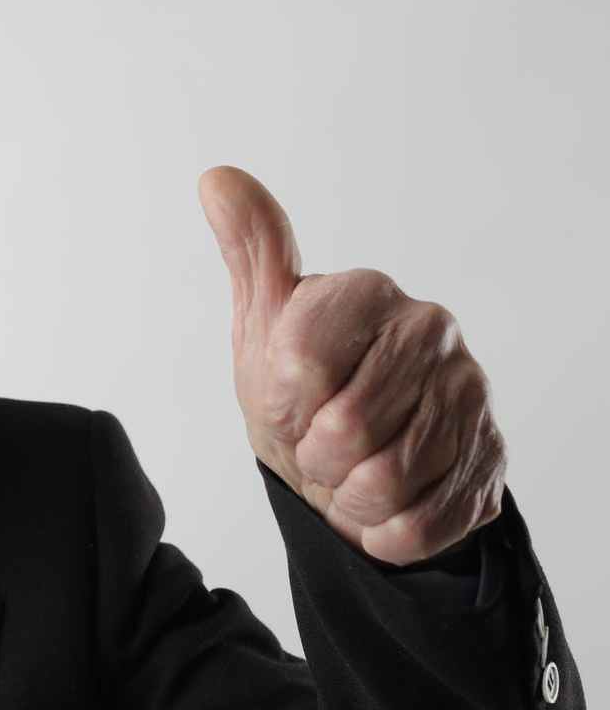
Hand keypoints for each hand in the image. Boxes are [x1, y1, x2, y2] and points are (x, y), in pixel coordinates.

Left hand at [197, 166, 505, 564]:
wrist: (356, 458)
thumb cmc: (305, 384)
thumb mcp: (265, 321)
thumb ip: (251, 252)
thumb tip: (217, 179)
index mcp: (369, 292)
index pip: (300, 364)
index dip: (280, 402)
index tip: (286, 400)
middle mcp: (431, 331)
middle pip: (345, 429)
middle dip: (314, 455)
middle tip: (318, 445)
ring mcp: (472, 394)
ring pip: (385, 481)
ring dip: (348, 496)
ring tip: (350, 472)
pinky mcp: (492, 460)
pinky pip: (421, 522)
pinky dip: (386, 530)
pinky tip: (384, 504)